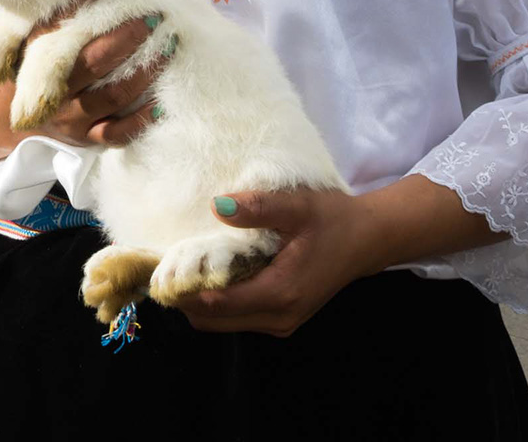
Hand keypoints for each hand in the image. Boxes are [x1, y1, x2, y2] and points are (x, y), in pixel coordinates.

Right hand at [18, 17, 164, 146]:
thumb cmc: (24, 64)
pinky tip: (160, 103)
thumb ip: (52, 12)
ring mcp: (69, 115)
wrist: (0, 117)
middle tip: (154, 17)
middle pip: (94, 61)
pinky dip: (141, 119)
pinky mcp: (83, 137)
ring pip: (112, 95)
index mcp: (35, 54)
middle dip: (128, 37)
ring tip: (169, 49)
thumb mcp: (25, 35)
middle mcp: (52, 86)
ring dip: (144, 73)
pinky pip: (116, 133)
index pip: (60, 20)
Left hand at [167, 187, 378, 336]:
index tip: (157, 267)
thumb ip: (257, 208)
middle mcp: (278, 317)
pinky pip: (237, 317)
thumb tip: (217, 206)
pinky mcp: (282, 317)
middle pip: (212, 320)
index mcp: (280, 293)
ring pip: (222, 322)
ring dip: (200, 301)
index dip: (182, 289)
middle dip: (185, 297)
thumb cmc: (333, 219)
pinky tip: (211, 272)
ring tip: (183, 266)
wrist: (369, 238)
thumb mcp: (296, 206)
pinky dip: (218, 302)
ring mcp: (281, 322)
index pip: (216, 304)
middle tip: (164, 265)